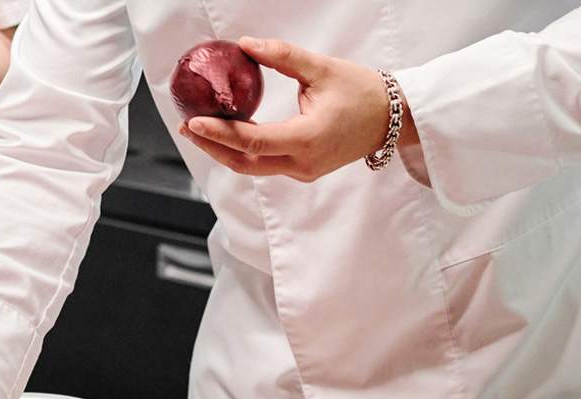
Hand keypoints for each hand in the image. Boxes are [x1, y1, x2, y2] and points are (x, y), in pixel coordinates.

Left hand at [178, 36, 401, 182]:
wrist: (393, 118)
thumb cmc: (362, 92)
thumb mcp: (321, 68)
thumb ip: (281, 56)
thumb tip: (244, 44)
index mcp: (308, 139)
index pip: (252, 141)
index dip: (220, 133)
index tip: (194, 121)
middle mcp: (303, 163)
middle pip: (244, 162)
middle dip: (211, 146)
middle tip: (187, 126)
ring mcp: (303, 171)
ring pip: (252, 168)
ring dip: (223, 151)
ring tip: (199, 131)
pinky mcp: (303, 171)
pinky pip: (265, 165)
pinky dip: (242, 151)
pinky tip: (226, 135)